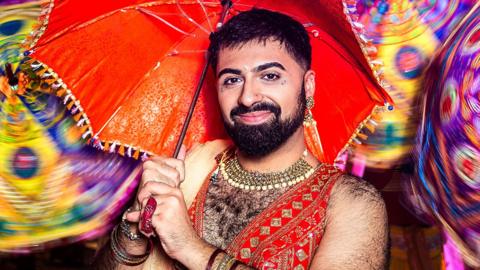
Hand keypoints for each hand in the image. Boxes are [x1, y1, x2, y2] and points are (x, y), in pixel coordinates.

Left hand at [126, 146, 207, 261]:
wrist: (187, 245)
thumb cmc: (176, 229)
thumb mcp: (165, 214)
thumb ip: (149, 209)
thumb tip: (128, 214)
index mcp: (175, 192)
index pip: (150, 185)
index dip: (143, 195)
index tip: (145, 206)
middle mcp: (173, 197)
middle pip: (144, 198)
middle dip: (143, 211)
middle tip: (151, 220)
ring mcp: (168, 207)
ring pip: (143, 210)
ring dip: (144, 222)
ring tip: (154, 227)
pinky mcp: (162, 219)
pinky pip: (143, 220)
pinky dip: (145, 229)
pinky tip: (154, 232)